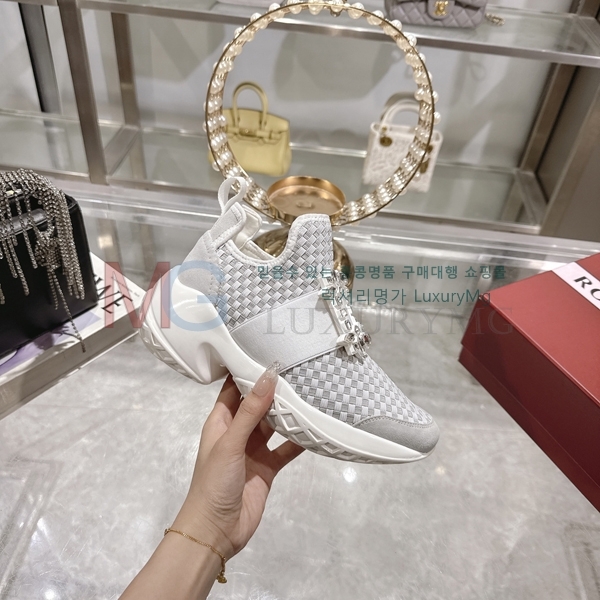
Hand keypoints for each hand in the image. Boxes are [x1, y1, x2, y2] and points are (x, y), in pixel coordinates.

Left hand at [172, 364, 304, 558]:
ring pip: (274, 424)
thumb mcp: (230, 442)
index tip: (267, 351)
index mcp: (221, 422)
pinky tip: (315, 427)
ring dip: (288, 412)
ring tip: (310, 391)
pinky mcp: (268, 467)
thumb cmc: (214, 482)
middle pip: (257, 404)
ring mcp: (254, 449)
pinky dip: (298, 440)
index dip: (247, 371)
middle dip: (274, 389)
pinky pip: (286, 448)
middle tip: (298, 368)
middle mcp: (238, 432)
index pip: (234, 389)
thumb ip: (250, 411)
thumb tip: (268, 376)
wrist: (216, 531)